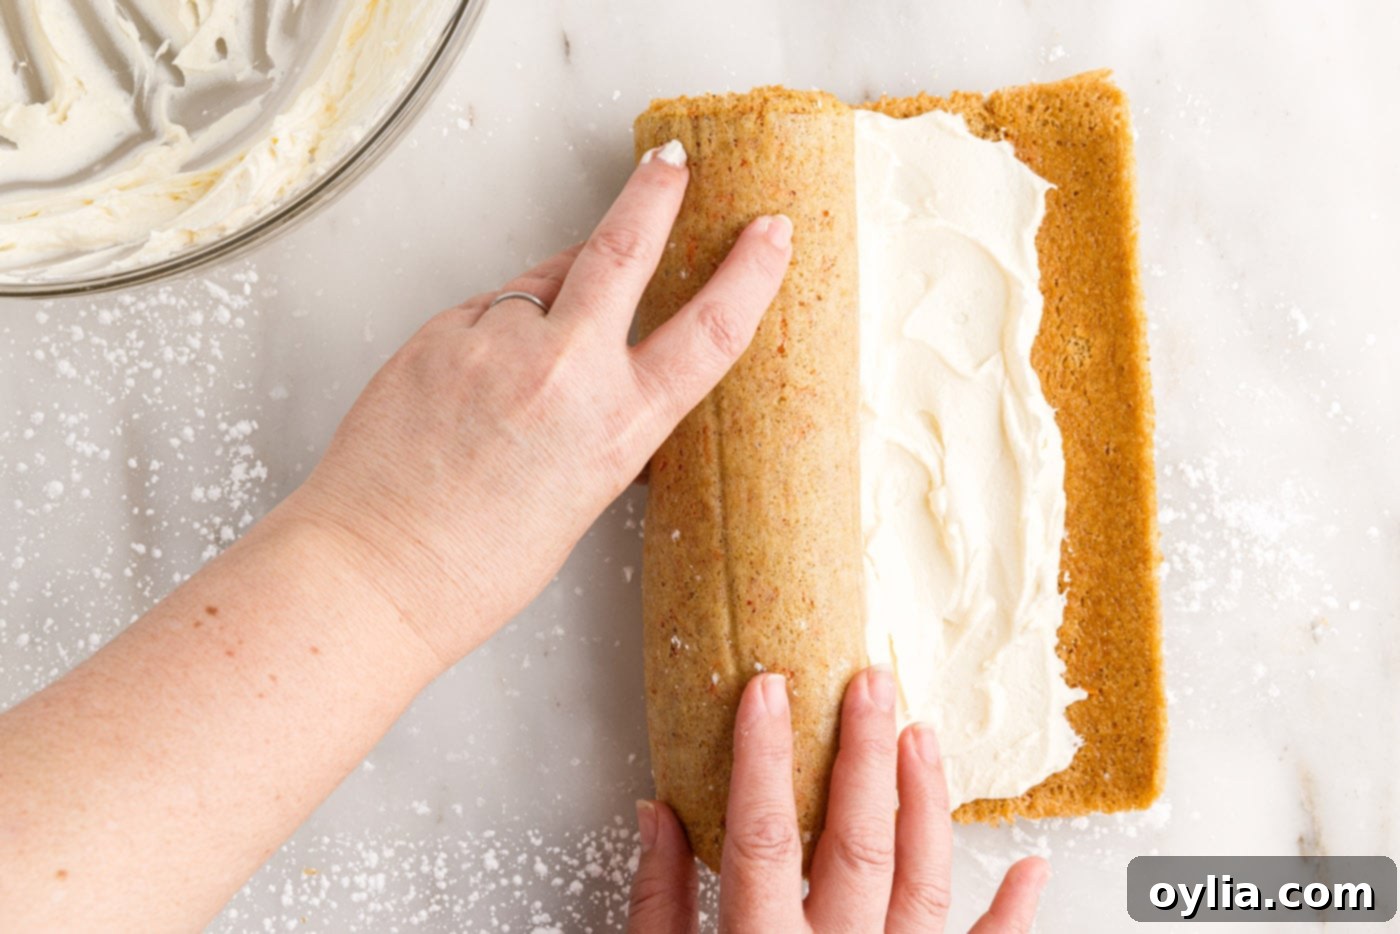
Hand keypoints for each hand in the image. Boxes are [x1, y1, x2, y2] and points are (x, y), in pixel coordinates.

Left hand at [284, 144, 793, 667]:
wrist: (374, 571)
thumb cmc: (475, 563)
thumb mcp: (580, 493)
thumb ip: (601, 415)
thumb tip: (597, 353)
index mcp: (617, 427)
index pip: (710, 330)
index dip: (750, 273)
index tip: (770, 233)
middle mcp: (565, 372)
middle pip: (622, 246)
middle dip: (653, 192)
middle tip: (668, 162)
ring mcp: (496, 343)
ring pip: (541, 284)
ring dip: (550, 295)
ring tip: (523, 364)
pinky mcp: (440, 333)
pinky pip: (483, 312)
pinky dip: (490, 331)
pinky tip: (473, 384)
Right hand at [627, 667, 1050, 932]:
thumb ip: (658, 905)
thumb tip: (660, 811)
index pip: (764, 834)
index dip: (765, 756)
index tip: (769, 688)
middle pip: (855, 844)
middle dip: (864, 756)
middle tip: (872, 682)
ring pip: (921, 884)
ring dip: (926, 804)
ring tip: (924, 735)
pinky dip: (1015, 917)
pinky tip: (1033, 867)